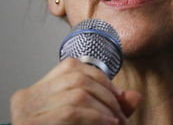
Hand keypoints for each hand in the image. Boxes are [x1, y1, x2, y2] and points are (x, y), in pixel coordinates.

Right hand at [11, 58, 140, 124]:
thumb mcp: (93, 118)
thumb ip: (113, 107)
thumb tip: (135, 96)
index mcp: (36, 91)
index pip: (71, 66)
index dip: (100, 77)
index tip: (117, 94)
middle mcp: (26, 98)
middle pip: (77, 79)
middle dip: (106, 94)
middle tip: (120, 113)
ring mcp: (25, 111)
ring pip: (77, 94)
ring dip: (105, 107)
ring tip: (116, 120)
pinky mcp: (30, 124)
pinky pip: (71, 112)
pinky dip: (96, 117)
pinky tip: (108, 123)